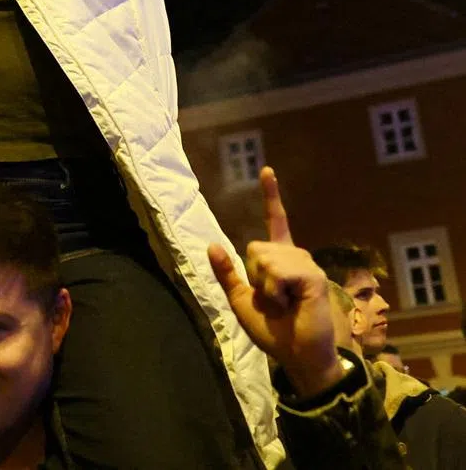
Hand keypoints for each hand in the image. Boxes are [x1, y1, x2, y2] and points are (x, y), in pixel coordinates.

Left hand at [208, 167, 346, 399]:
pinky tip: (292, 303)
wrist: (299, 356)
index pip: (275, 221)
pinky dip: (275, 290)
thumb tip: (212, 245)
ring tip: (285, 304)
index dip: (271, 195)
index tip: (266, 170)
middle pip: (255, 246)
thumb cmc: (274, 331)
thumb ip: (227, 274)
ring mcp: (306, 263)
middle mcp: (295, 255)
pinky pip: (277, 271)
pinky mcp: (312, 276)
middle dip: (254, 276)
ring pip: (263, 257)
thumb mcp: (241, 300)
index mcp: (280, 260)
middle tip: (274, 300)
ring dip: (265, 286)